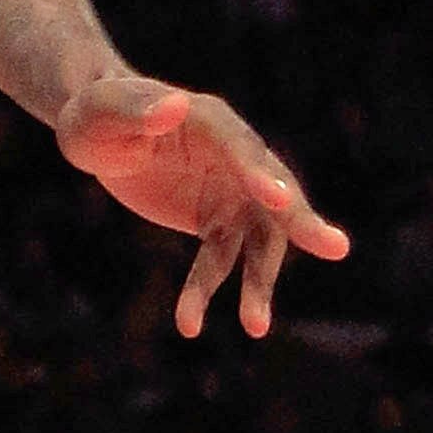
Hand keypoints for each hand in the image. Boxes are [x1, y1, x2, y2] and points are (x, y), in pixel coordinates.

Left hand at [56, 68, 349, 339]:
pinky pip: (220, 260)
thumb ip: (138, 109)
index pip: (242, 148)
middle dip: (301, 221)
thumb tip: (175, 104)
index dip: (259, 174)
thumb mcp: (105, 109)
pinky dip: (206, 292)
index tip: (278, 201)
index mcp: (211, 120)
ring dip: (257, 282)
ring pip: (257, 240)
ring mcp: (231, 190)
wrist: (96, 135)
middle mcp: (234, 156)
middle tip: (336, 247)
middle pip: (275, 192)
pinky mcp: (216, 220)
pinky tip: (189, 325)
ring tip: (255, 327)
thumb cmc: (97, 112)